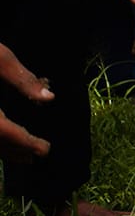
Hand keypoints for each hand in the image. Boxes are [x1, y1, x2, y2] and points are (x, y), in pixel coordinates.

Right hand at [0, 42, 53, 160]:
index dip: (24, 142)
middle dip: (15, 149)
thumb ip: (23, 79)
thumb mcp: (0, 58)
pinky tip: (2, 143)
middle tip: (40, 154)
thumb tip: (49, 99)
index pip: (2, 130)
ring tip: (24, 157)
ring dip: (2, 149)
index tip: (45, 150)